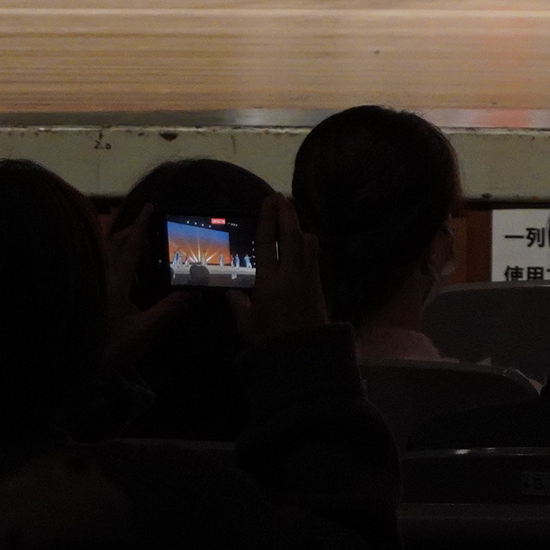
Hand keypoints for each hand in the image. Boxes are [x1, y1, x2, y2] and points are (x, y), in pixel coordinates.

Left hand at [102, 213, 186, 356]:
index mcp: (116, 282)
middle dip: (130, 233)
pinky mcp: (89, 297)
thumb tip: (194, 290)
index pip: (131, 246)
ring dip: (122, 248)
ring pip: (105, 257)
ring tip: (139, 253)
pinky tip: (128, 279)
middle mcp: (102, 279)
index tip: (150, 206)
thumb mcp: (144, 330)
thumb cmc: (110, 348)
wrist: (76, 369)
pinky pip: (102, 270)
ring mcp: (93, 287)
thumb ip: (169, 309)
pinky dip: (116, 265)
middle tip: (147, 230)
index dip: (142, 225)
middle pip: (114, 245)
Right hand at [237, 193, 327, 342]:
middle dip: (287, 213)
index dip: (268, 219)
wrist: (304, 353)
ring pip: (307, 242)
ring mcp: (308, 276)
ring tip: (291, 216)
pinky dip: (307, 242)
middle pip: (292, 234)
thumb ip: (238, 304)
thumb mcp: (247, 324)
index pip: (269, 242)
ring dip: (299, 225)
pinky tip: (302, 242)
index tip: (268, 201)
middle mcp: (291, 273)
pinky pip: (314, 254)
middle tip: (281, 196)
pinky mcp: (318, 283)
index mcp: (269, 281)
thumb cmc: (271, 340)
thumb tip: (231, 290)